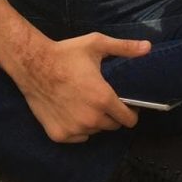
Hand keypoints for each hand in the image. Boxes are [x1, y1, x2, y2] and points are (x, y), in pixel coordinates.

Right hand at [13, 33, 150, 142]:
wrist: (32, 64)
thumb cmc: (66, 53)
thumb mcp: (97, 44)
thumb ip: (124, 48)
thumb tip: (148, 47)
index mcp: (103, 99)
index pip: (129, 119)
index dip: (131, 112)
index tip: (127, 104)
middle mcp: (91, 119)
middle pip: (112, 126)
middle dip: (111, 114)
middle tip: (101, 98)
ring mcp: (74, 129)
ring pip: (94, 131)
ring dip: (94, 121)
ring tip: (84, 101)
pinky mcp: (59, 135)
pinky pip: (77, 137)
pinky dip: (77, 127)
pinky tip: (70, 110)